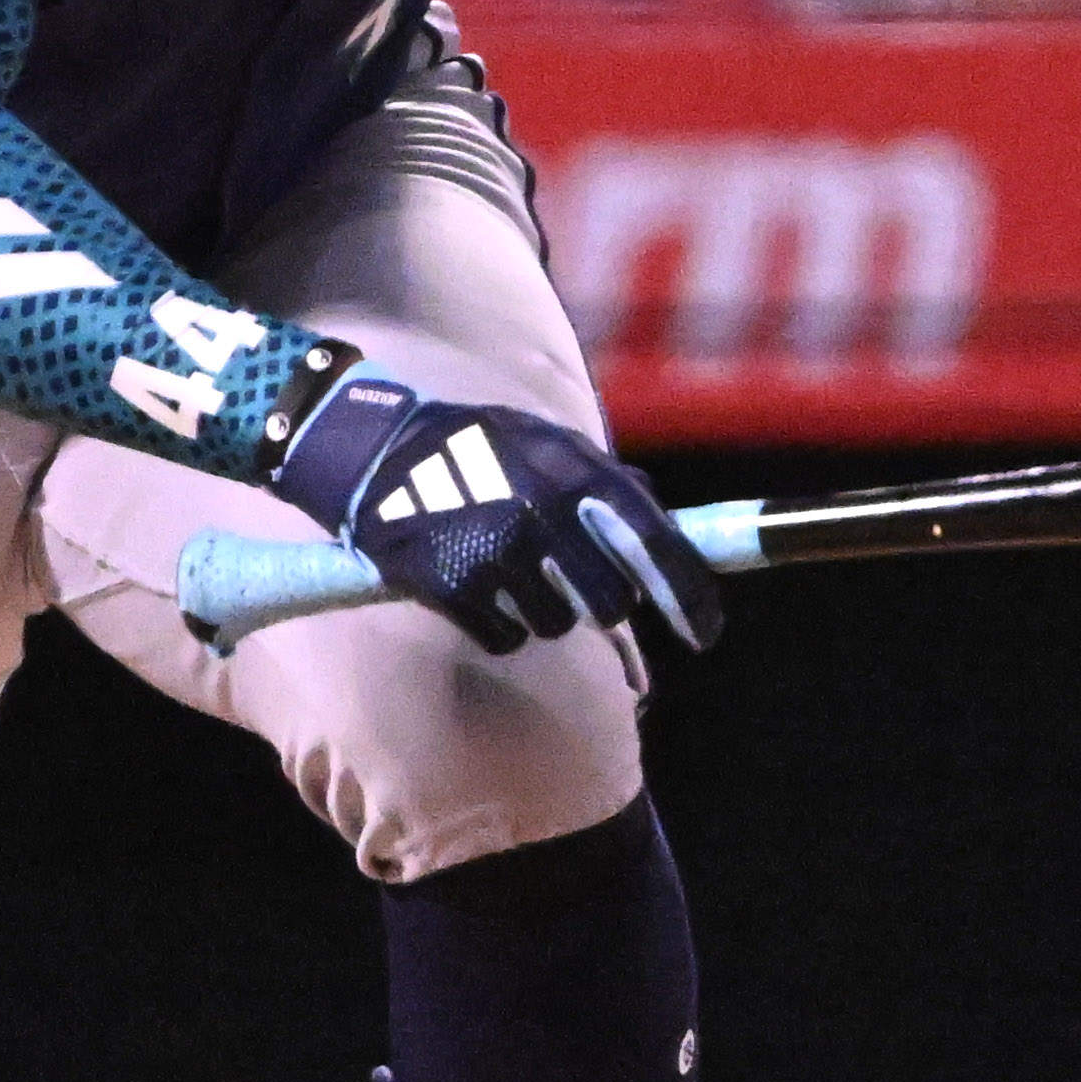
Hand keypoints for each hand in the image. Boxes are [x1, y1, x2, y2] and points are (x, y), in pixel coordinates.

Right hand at [271, 376, 723, 658]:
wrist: (376, 452)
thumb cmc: (477, 447)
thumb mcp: (550, 444)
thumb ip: (610, 485)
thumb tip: (671, 533)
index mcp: (575, 471)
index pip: (656, 545)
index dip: (690, 598)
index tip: (704, 635)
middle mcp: (542, 512)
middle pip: (610, 604)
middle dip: (600, 602)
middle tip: (573, 583)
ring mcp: (495, 552)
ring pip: (555, 625)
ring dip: (542, 610)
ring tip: (508, 568)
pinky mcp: (452, 587)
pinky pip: (504, 637)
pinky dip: (497, 624)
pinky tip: (476, 587)